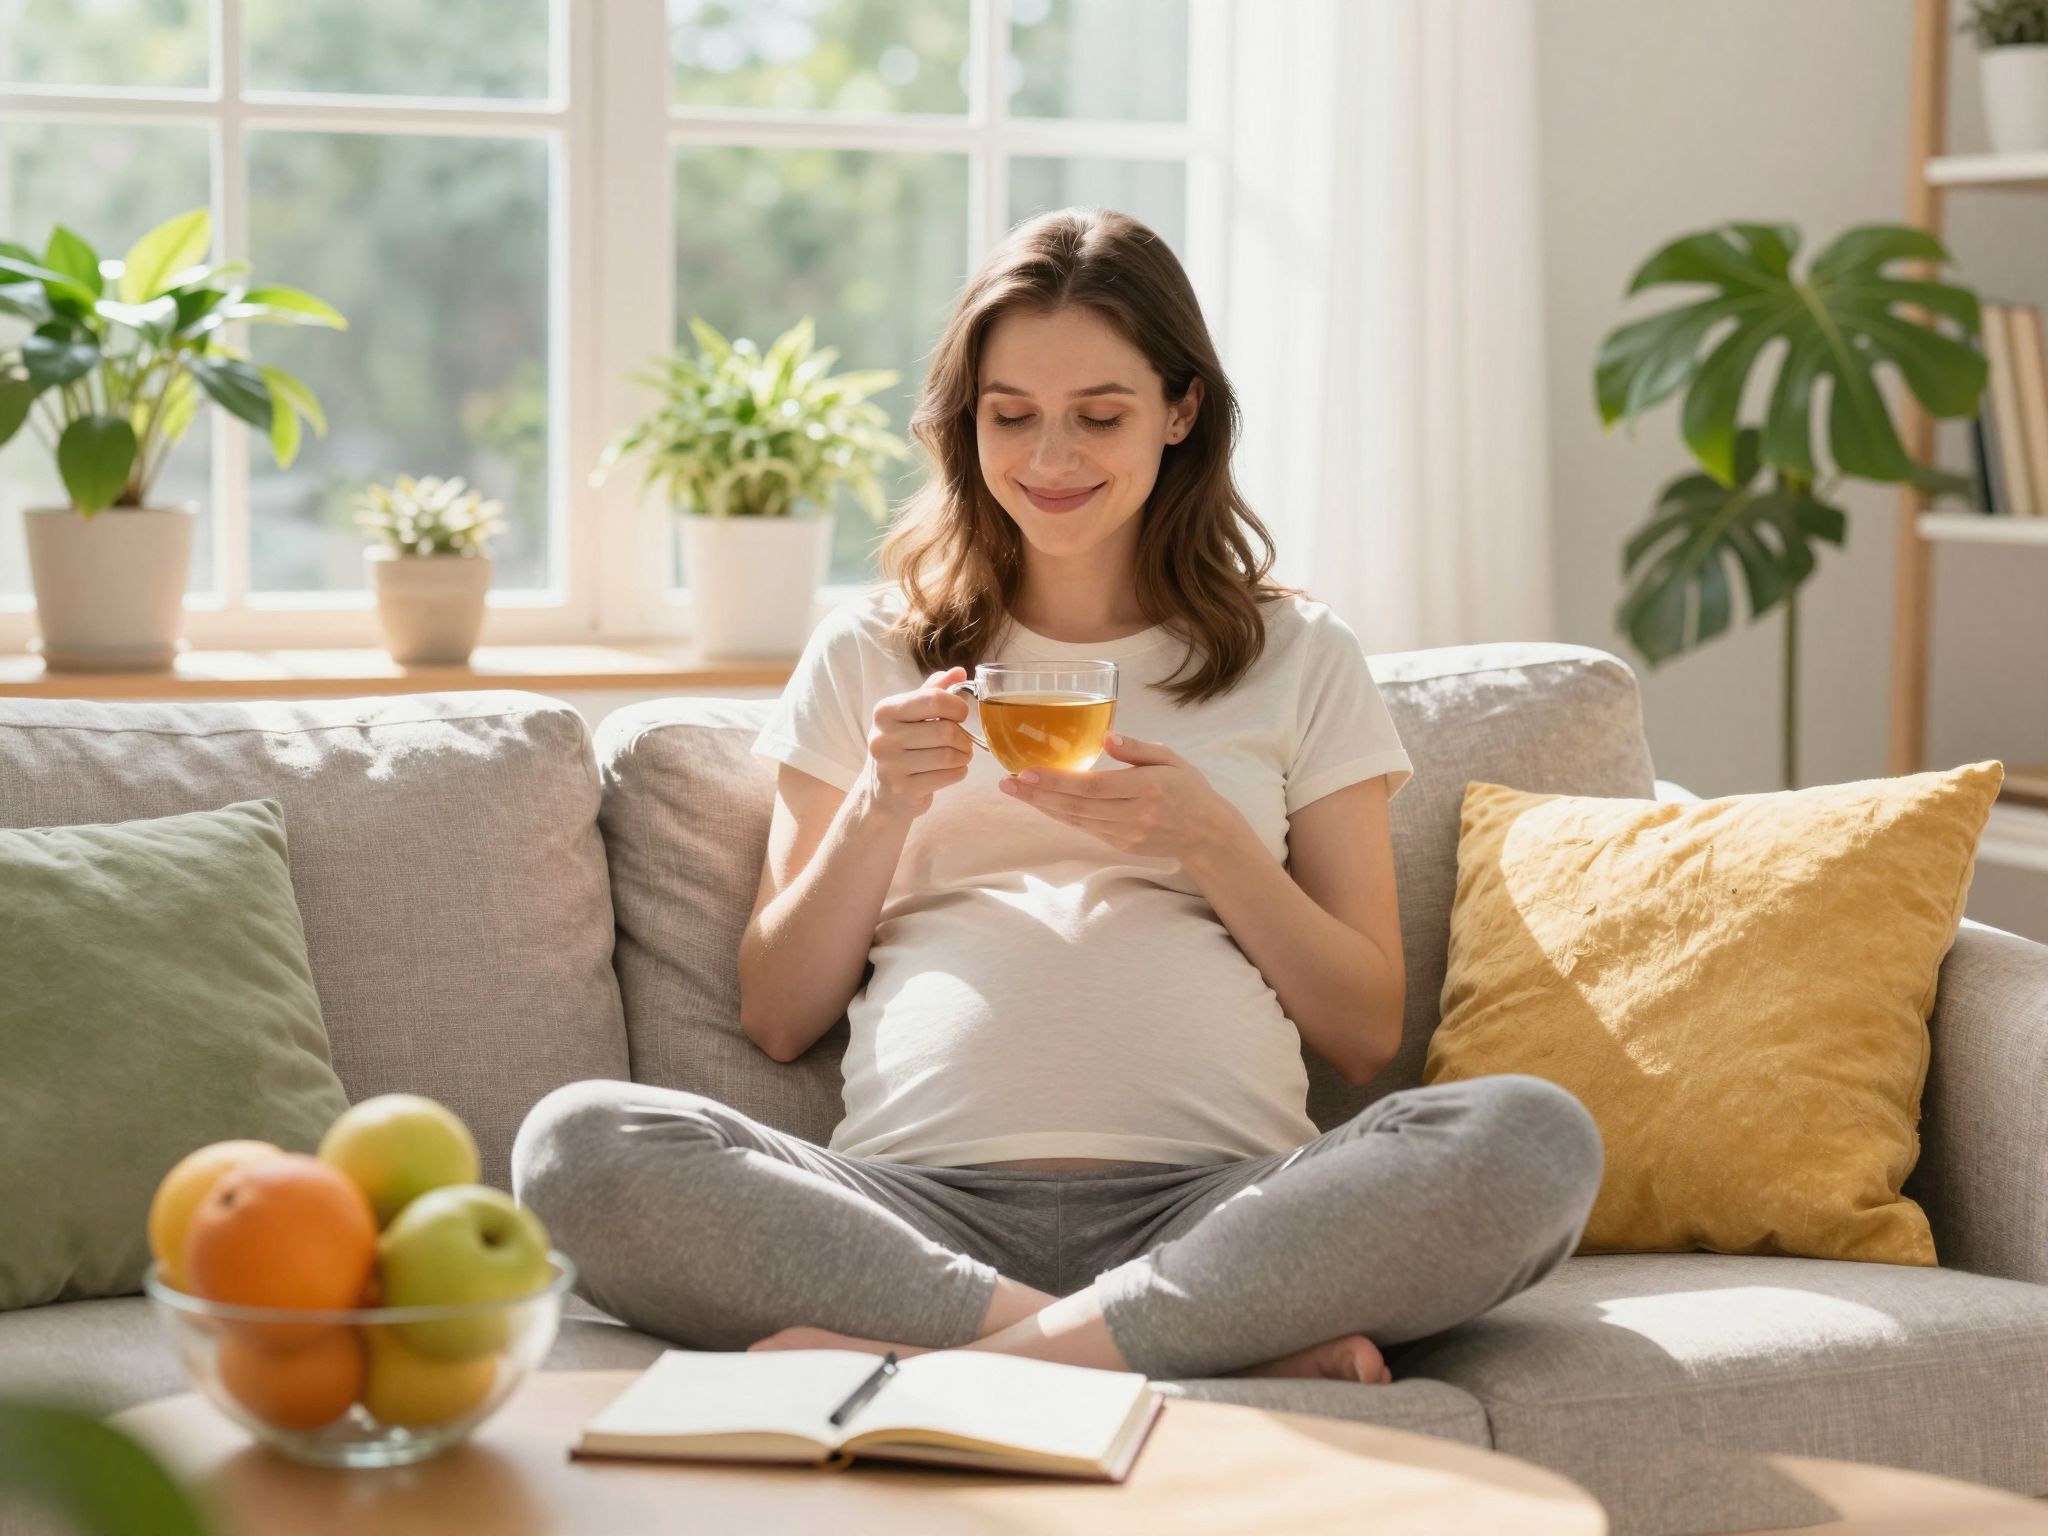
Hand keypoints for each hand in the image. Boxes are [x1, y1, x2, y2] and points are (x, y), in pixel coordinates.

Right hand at [861, 666, 974, 822]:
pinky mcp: (903, 790)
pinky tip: (953, 770)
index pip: (934, 699)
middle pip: (945, 731)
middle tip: (964, 741)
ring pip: (949, 756)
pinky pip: (947, 777)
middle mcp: (883, 737)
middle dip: (964, 737)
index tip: (962, 714)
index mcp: (885, 711)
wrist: (882, 791)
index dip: (957, 706)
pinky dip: (958, 772)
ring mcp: (890, 766)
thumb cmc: (902, 746)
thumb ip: (934, 691)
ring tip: (960, 755)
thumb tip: (960, 671)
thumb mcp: (911, 714)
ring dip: (964, 756)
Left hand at [998, 730, 1232, 860]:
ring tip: (1015, 791)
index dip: (1058, 781)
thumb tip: (1106, 738)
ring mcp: (1126, 834)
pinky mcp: (1120, 845)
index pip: (1094, 787)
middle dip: (1038, 795)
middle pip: (1077, 807)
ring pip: (1076, 820)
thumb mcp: (1170, 758)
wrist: (1205, 832)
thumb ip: (1137, 748)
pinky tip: (1041, 803)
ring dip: (1043, 806)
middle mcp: (1134, 816)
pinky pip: (1084, 828)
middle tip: (1007, 783)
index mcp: (1147, 789)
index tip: (1028, 772)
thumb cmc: (1188, 788)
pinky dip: (1061, 815)